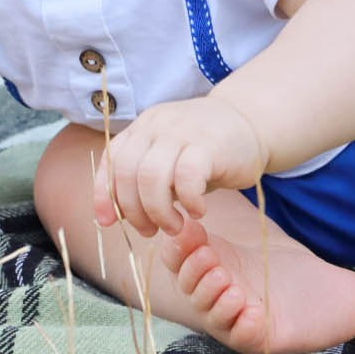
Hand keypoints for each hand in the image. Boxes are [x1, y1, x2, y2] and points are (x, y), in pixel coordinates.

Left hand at [91, 96, 268, 236]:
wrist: (250, 122)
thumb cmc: (205, 150)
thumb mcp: (168, 161)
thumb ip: (143, 181)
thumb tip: (114, 215)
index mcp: (141, 129)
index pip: (111, 161)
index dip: (104, 195)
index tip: (108, 222)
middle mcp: (156, 126)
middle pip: (128, 172)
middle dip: (134, 211)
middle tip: (151, 231)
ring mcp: (181, 132)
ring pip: (151, 177)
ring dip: (158, 211)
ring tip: (175, 226)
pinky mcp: (208, 145)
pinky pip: (186, 178)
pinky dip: (188, 201)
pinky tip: (198, 211)